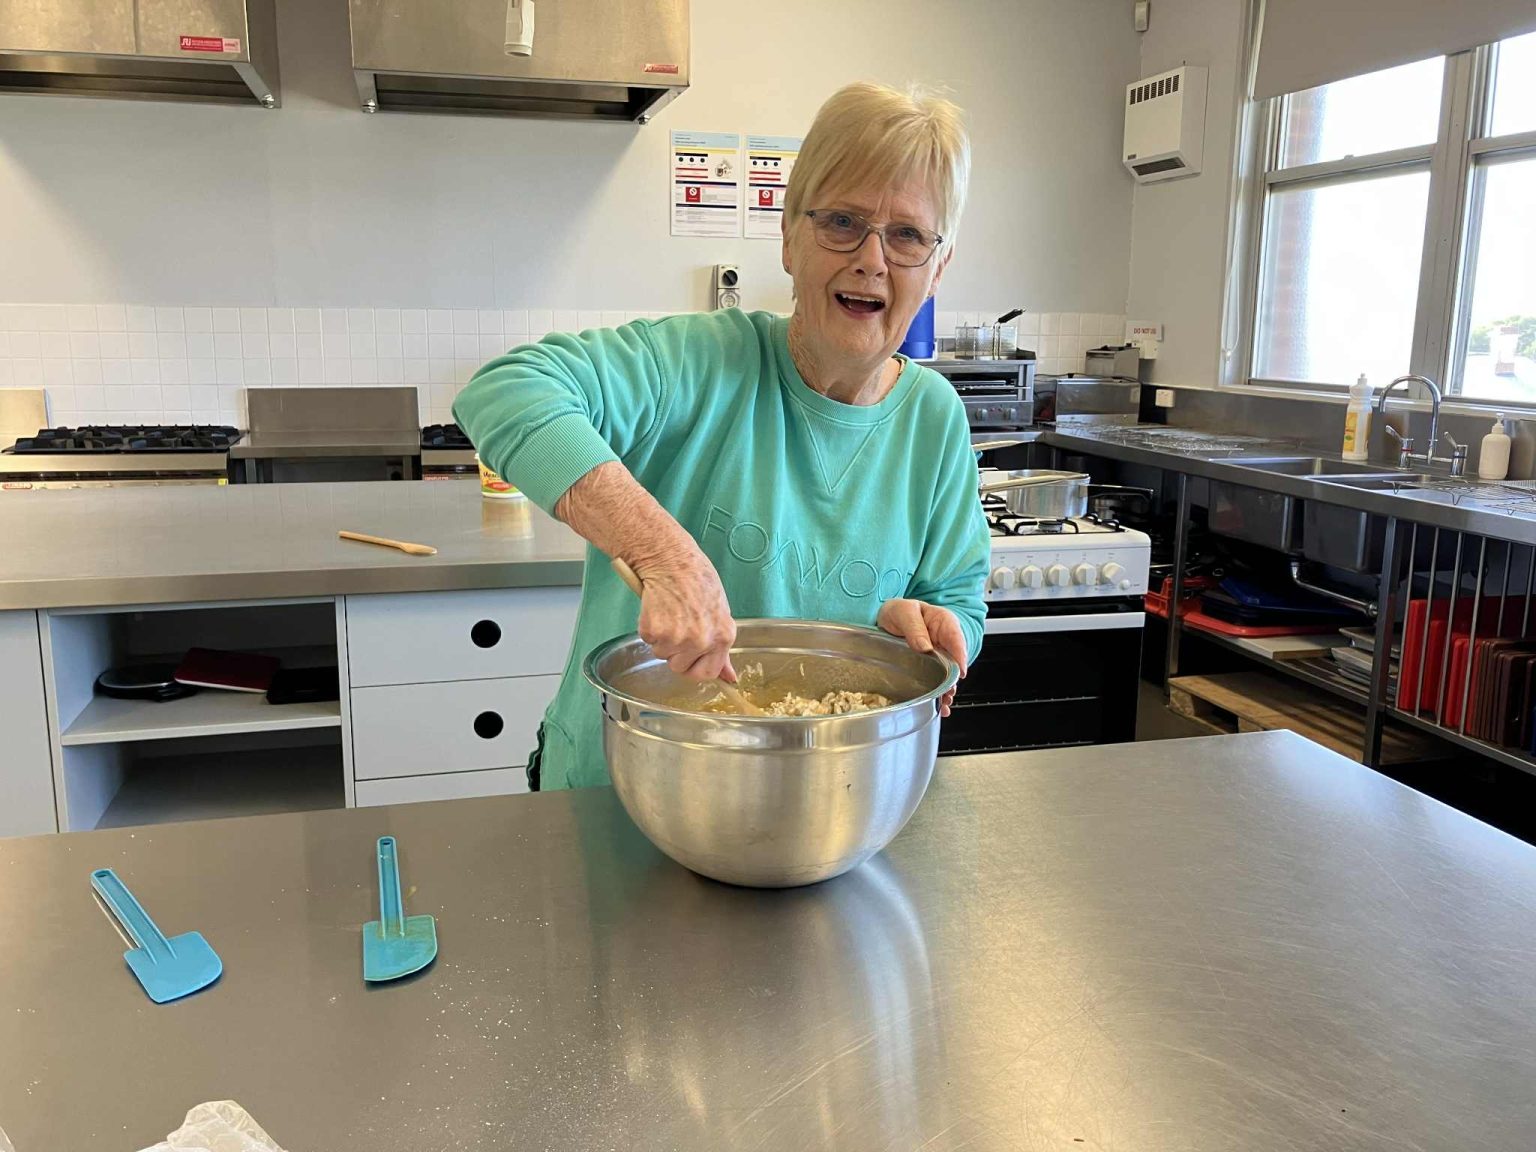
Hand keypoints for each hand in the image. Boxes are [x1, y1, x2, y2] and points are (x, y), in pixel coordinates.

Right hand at [632, 548, 738, 682]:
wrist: (671, 559)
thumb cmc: (697, 579)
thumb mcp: (719, 611)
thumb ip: (721, 645)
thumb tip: (729, 677)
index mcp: (723, 637)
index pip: (708, 673)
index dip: (694, 666)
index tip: (689, 658)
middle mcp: (702, 641)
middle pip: (680, 667)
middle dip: (675, 652)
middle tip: (676, 625)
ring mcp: (677, 638)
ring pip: (661, 654)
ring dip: (661, 638)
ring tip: (668, 612)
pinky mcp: (655, 631)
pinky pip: (648, 640)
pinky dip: (649, 627)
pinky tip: (657, 608)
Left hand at [877, 599, 968, 716]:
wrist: (885, 617)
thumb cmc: (898, 610)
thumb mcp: (904, 612)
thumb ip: (914, 628)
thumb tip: (925, 647)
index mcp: (944, 623)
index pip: (956, 640)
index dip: (960, 657)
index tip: (960, 672)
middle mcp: (944, 640)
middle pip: (954, 662)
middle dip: (953, 680)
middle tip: (947, 694)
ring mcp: (937, 654)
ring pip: (947, 674)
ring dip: (946, 690)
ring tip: (943, 703)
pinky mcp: (929, 665)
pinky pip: (936, 680)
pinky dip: (938, 693)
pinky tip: (939, 706)